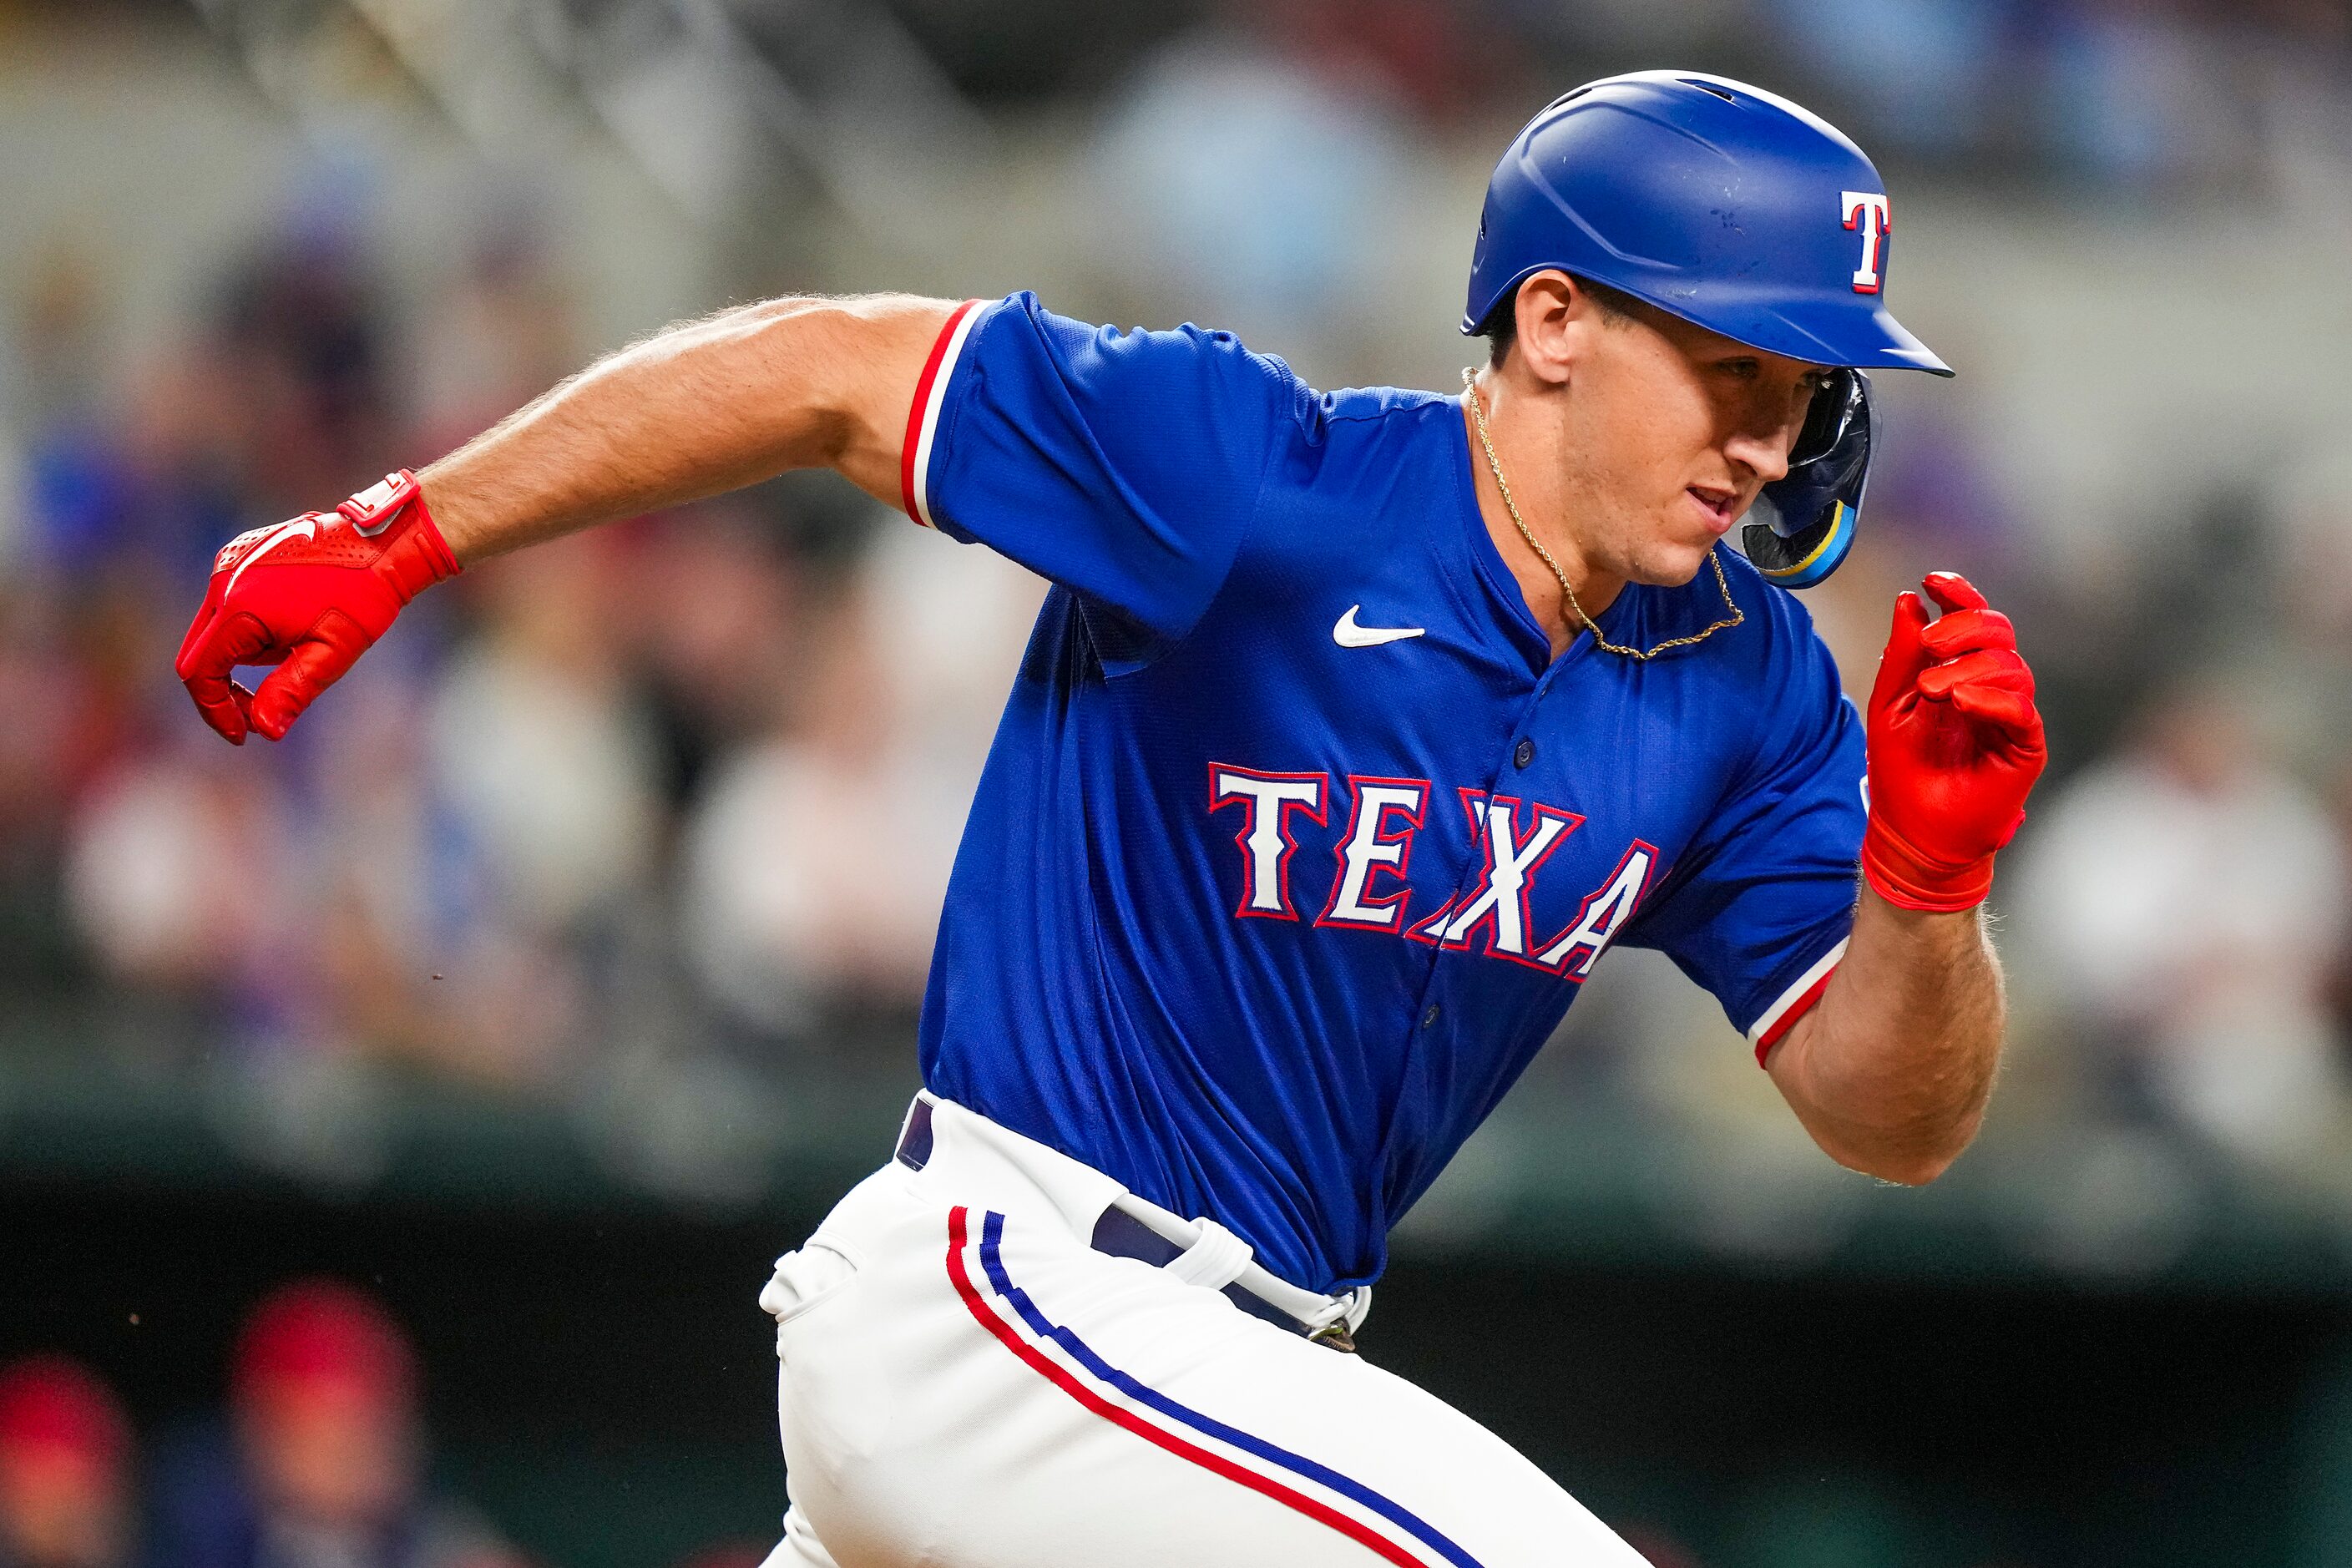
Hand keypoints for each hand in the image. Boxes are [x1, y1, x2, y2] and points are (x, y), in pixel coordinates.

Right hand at [175, 471, 459, 743]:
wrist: (383, 542)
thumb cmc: (363, 595)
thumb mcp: (331, 652)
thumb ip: (291, 691)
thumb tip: (264, 730)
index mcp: (239, 607)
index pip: (200, 673)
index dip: (215, 710)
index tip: (243, 734)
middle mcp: (224, 580)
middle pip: (199, 653)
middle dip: (222, 691)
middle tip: (256, 715)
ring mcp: (230, 563)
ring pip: (212, 629)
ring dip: (239, 659)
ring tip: (293, 656)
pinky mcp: (241, 554)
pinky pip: (227, 603)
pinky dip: (245, 631)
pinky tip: (290, 630)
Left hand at [1862, 572, 2045, 911]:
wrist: (1912, 831)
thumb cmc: (1902, 771)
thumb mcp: (1890, 705)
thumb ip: (1901, 656)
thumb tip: (1909, 601)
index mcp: (1960, 670)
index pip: (1972, 619)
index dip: (1959, 594)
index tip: (1932, 580)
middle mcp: (1991, 687)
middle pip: (1999, 632)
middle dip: (1965, 626)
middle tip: (1933, 641)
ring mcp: (2010, 716)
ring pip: (2011, 667)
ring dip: (1970, 667)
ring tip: (1933, 688)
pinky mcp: (2024, 747)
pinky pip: (2021, 711)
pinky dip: (1992, 699)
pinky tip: (1961, 700)